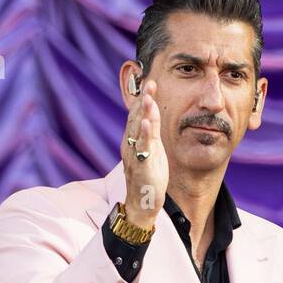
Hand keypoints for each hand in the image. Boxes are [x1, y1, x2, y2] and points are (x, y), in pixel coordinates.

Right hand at [121, 78, 166, 227]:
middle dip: (143, 99)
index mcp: (133, 138)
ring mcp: (133, 154)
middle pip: (136, 117)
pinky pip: (142, 148)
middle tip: (150, 81)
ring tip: (148, 97)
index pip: (137, 114)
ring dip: (142, 113)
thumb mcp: (152, 148)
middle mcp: (130, 143)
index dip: (143, 97)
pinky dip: (144, 134)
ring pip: (137, 129)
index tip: (150, 80)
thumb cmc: (148, 175)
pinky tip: (147, 123)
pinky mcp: (140, 166)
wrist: (143, 202)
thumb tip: (152, 108)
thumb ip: (152, 129)